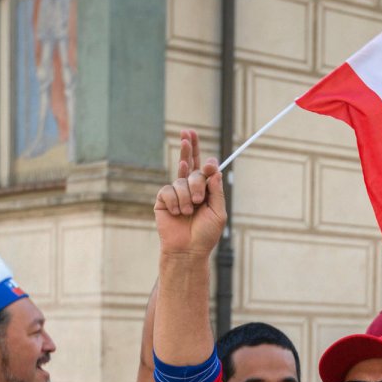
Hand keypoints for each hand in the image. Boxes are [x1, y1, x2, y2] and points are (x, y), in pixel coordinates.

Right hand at [155, 130, 226, 258]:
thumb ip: (216, 190)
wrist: (188, 250)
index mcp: (205, 190)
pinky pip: (169, 190)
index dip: (204, 158)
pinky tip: (177, 213)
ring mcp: (176, 192)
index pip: (204, 168)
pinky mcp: (163, 199)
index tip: (209, 160)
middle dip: (188, 146)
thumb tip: (214, 169)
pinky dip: (175, 202)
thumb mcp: (218, 212)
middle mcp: (190, 188)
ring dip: (188, 196)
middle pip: (189, 162)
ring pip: (182, 180)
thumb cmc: (205, 234)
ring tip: (189, 211)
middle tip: (187, 132)